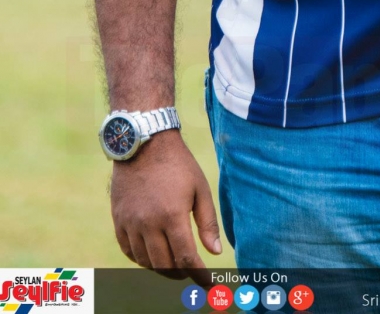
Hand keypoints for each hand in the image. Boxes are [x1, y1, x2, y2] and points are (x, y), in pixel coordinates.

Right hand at [111, 131, 222, 282]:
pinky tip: (152, 255)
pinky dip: (141, 259)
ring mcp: (131, 223)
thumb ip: (207, 222)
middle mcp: (149, 224)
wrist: (144, 143)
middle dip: (181, 274)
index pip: (187, 259)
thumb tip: (215, 252)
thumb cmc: (178, 164)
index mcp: (173, 216)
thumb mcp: (200, 188)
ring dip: (161, 268)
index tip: (208, 283)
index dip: (199, 275)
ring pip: (145, 262)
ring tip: (174, 264)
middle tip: (191, 272)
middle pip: (165, 265)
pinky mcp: (119, 220)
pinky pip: (128, 251)